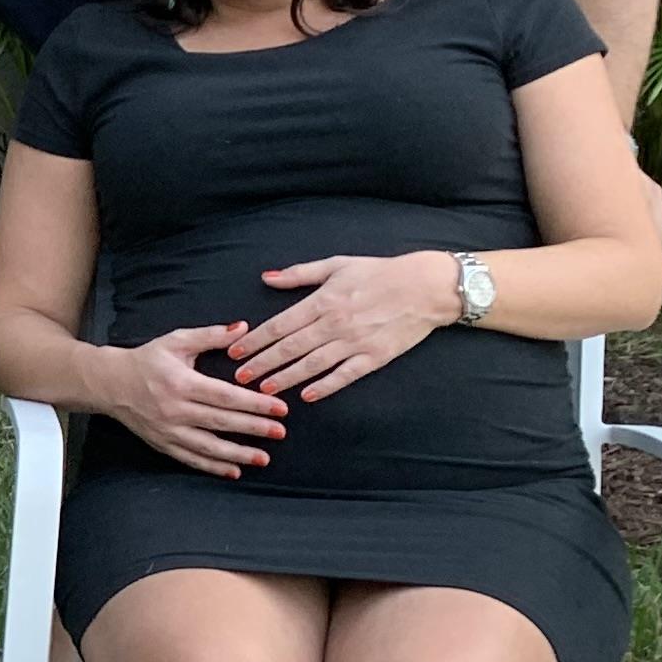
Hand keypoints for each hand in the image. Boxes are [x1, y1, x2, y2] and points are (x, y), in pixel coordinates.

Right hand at [100, 324, 287, 476]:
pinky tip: (234, 471)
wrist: (109, 383)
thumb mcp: (176, 341)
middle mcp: (174, 409)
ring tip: (264, 458)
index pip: (225, 396)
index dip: (254, 403)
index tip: (280, 409)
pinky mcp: (161, 443)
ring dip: (237, 454)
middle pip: (220, 422)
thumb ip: (211, 336)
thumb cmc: (146, 360)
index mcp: (181, 382)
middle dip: (253, 428)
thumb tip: (243, 328)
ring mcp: (167, 430)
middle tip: (280, 433)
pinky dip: (212, 467)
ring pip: (207, 446)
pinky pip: (190, 458)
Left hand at [230, 251, 458, 401]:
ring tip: (264, 390)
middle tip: (238, 378)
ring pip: (313, 364)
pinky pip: (346, 375)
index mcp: (323, 301)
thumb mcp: (337, 265)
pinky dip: (326, 386)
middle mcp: (335, 323)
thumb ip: (300, 274)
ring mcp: (356, 342)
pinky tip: (308, 396)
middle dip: (262, 363)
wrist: (427, 286)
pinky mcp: (375, 357)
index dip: (255, 340)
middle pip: (290, 348)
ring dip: (286, 378)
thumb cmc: (379, 273)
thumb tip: (267, 278)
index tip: (234, 352)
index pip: (280, 325)